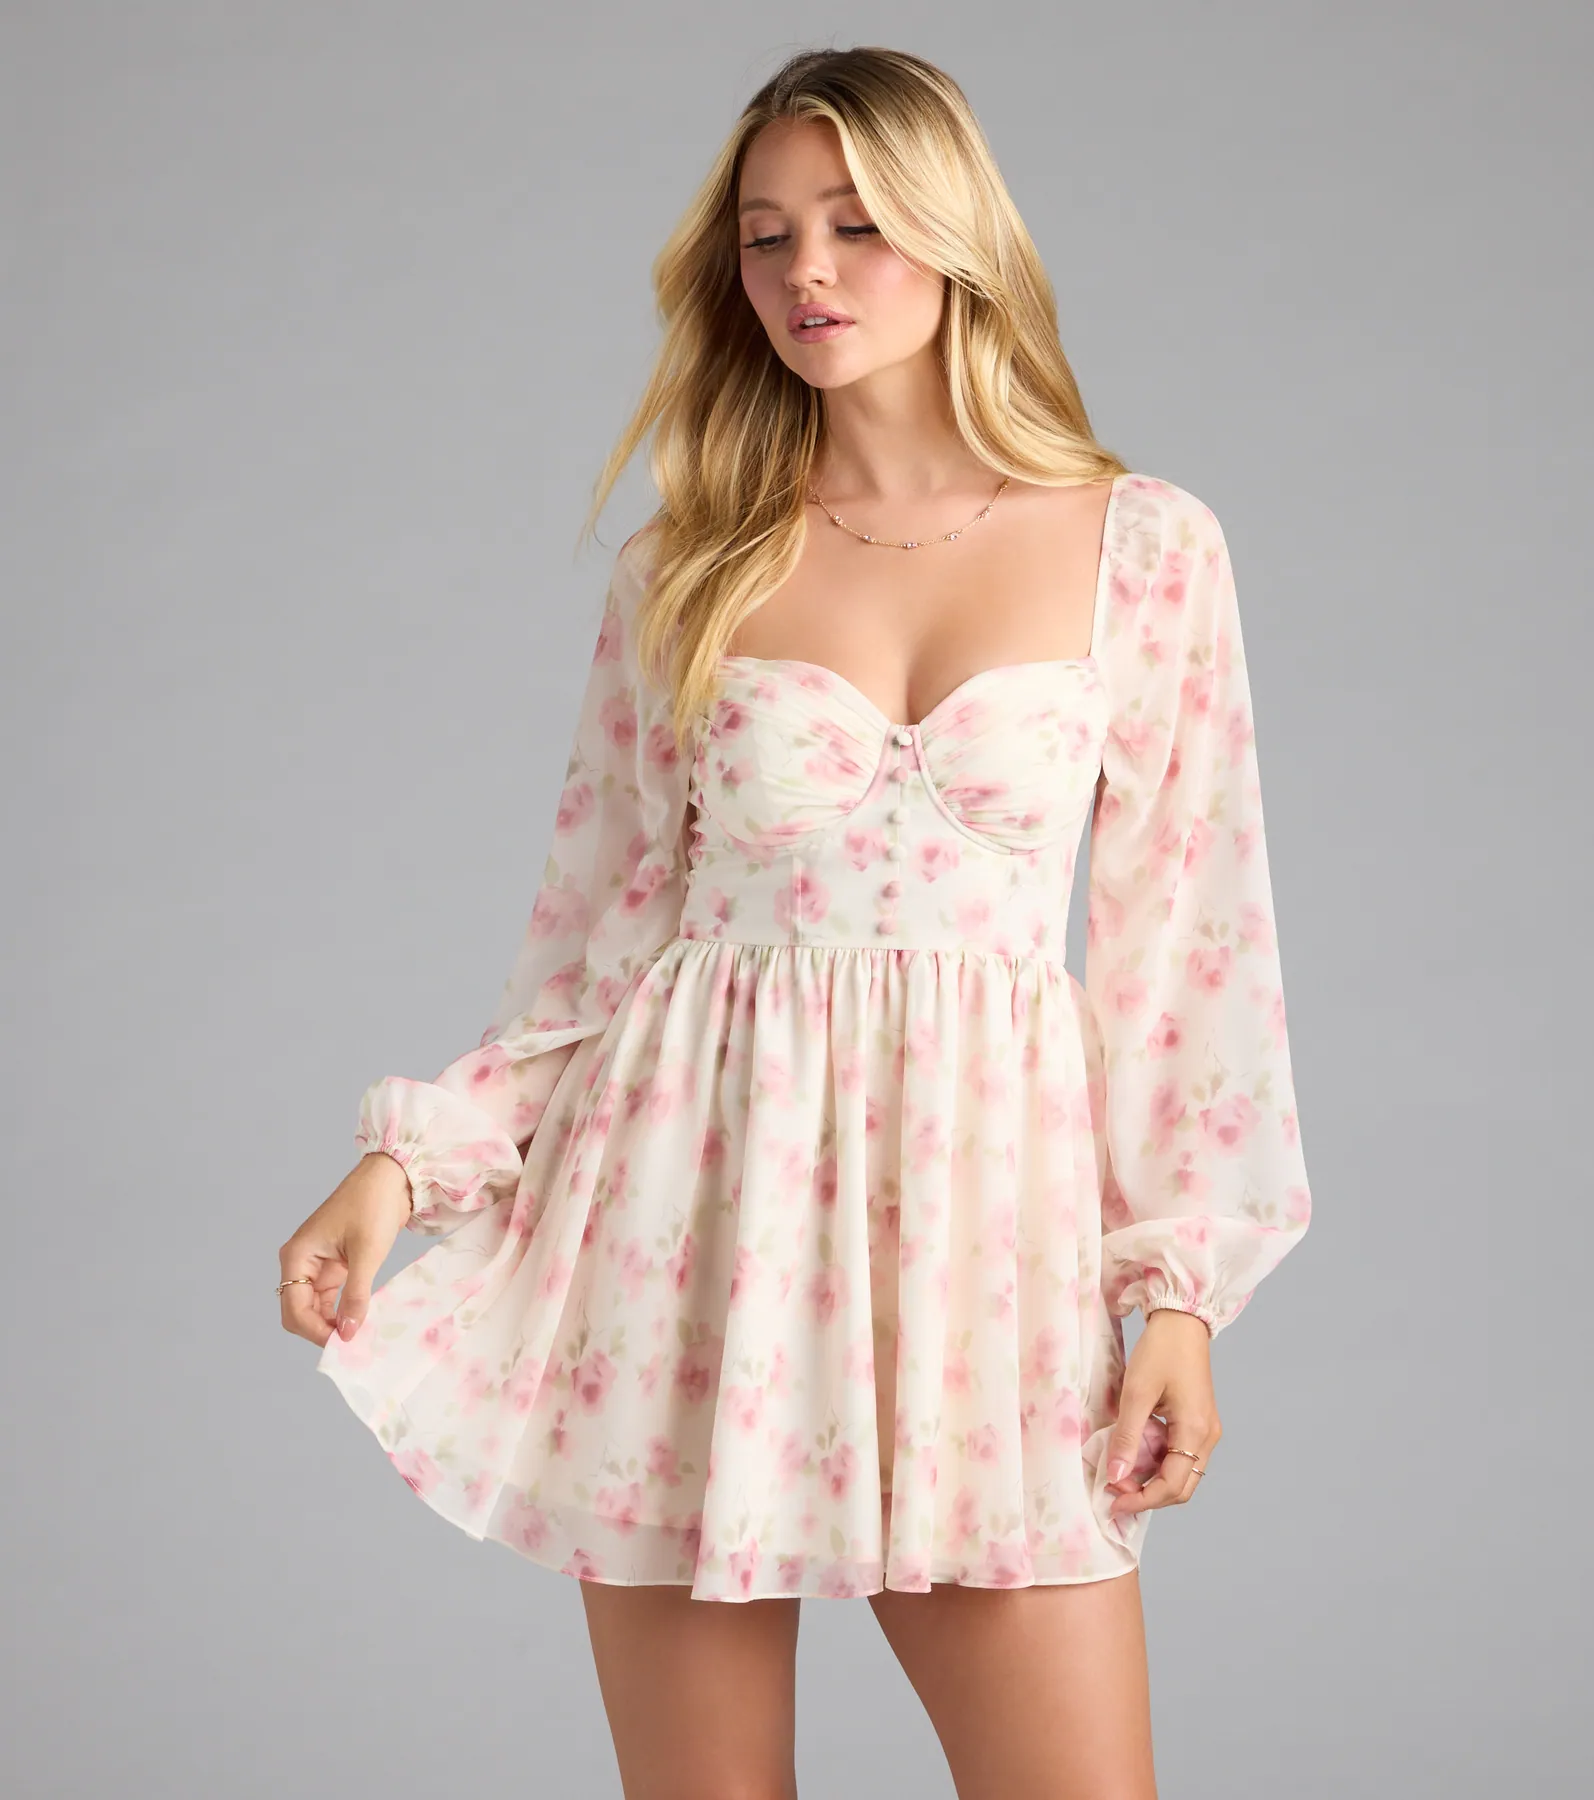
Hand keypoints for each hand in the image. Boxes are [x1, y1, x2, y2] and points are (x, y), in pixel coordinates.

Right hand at [277, 1151, 413, 1347]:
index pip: (294, 1309)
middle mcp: (300, 1263)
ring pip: (315, 1308)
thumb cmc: (373, 1206)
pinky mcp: (334, 1266)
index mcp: (297, 1256)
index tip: (343, 1345)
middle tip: (351, 1347)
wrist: (390, 1178)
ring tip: (358, 1337)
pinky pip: (331, 1298)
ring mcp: (316, 1265)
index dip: (315, 1331)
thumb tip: (347, 1333)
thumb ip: (355, 1296)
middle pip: (299, 1312)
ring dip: (332, 1323)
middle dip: (321, 1330)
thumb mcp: (366, 1254)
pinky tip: (360, 1321)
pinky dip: (342, 1311)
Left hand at [1105, 1307, 1221, 1522]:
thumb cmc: (1160, 1350)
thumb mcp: (1136, 1392)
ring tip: (1121, 1473)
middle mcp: (1208, 1437)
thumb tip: (1115, 1475)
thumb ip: (1127, 1437)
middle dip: (1148, 1495)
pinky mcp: (1199, 1422)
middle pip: (1181, 1487)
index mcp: (1195, 1431)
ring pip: (1182, 1474)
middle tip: (1115, 1490)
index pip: (1171, 1485)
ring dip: (1152, 1480)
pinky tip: (1135, 1454)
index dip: (1141, 1499)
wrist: (1181, 1321)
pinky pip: (1181, 1456)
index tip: (1112, 1500)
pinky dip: (1158, 1463)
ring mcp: (1207, 1430)